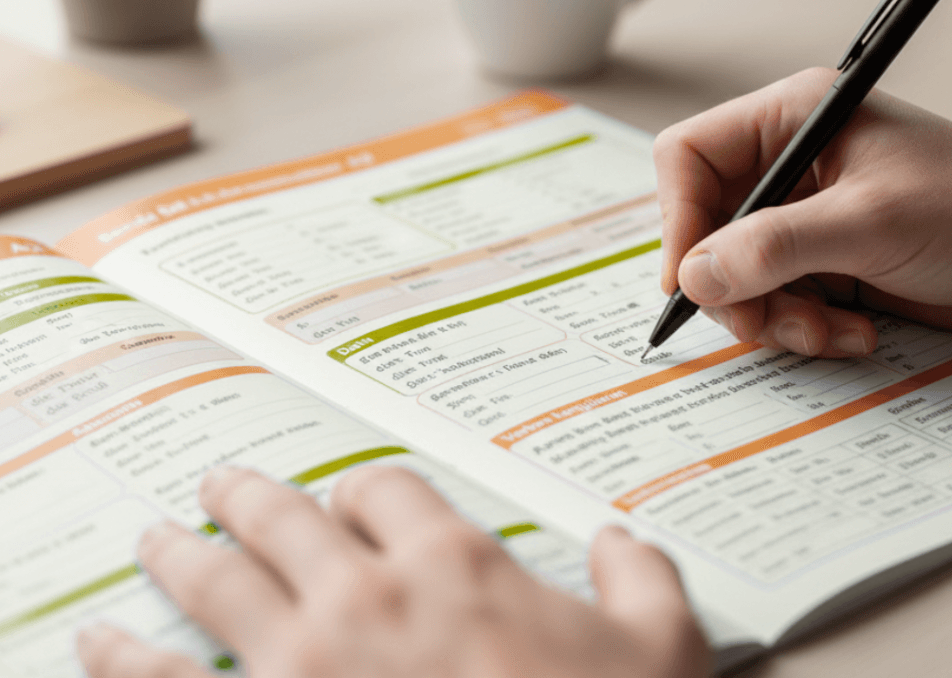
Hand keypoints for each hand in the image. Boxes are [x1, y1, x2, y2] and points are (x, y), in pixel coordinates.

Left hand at [76, 465, 708, 677]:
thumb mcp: (664, 651)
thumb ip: (645, 578)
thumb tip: (625, 542)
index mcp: (453, 565)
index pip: (387, 488)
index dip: (364, 485)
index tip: (352, 493)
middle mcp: (368, 597)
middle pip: (288, 518)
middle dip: (250, 496)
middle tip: (222, 484)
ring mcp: (303, 666)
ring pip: (221, 582)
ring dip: (182, 555)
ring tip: (154, 538)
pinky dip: (124, 662)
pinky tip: (96, 645)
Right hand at [655, 67, 951, 356]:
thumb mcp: (872, 223)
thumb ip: (775, 247)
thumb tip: (694, 275)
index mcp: (792, 119)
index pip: (690, 157)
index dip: (679, 217)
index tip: (690, 277)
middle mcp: (789, 165)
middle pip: (705, 225)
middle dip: (731, 282)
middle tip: (761, 320)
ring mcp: (805, 218)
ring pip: (735, 273)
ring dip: (771, 314)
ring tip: (825, 331)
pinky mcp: (824, 263)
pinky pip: (775, 301)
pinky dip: (802, 327)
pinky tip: (854, 333)